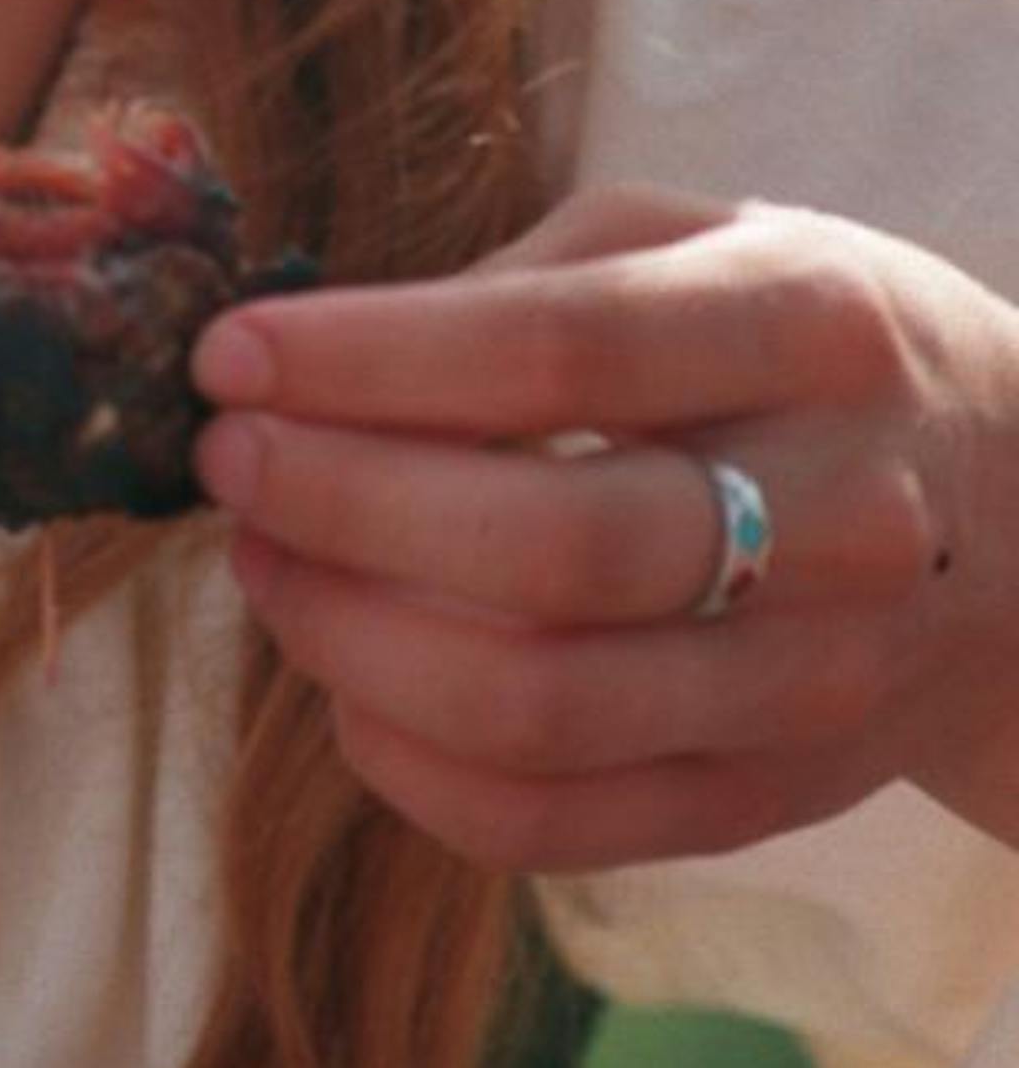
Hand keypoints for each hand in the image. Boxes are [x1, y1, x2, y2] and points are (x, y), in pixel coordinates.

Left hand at [191, 190, 1018, 870]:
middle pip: (551, 549)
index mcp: (812, 328)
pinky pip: (553, 823)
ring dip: (349, 638)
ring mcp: (814, 682)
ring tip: (267, 558)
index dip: (368, 360)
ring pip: (540, 707)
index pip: (562, 352)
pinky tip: (344, 680)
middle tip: (231, 461)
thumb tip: (313, 358)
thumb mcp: (705, 244)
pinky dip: (407, 764)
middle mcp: (840, 515)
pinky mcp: (771, 798)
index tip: (228, 357)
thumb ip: (524, 284)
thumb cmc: (806, 350)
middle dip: (341, 504)